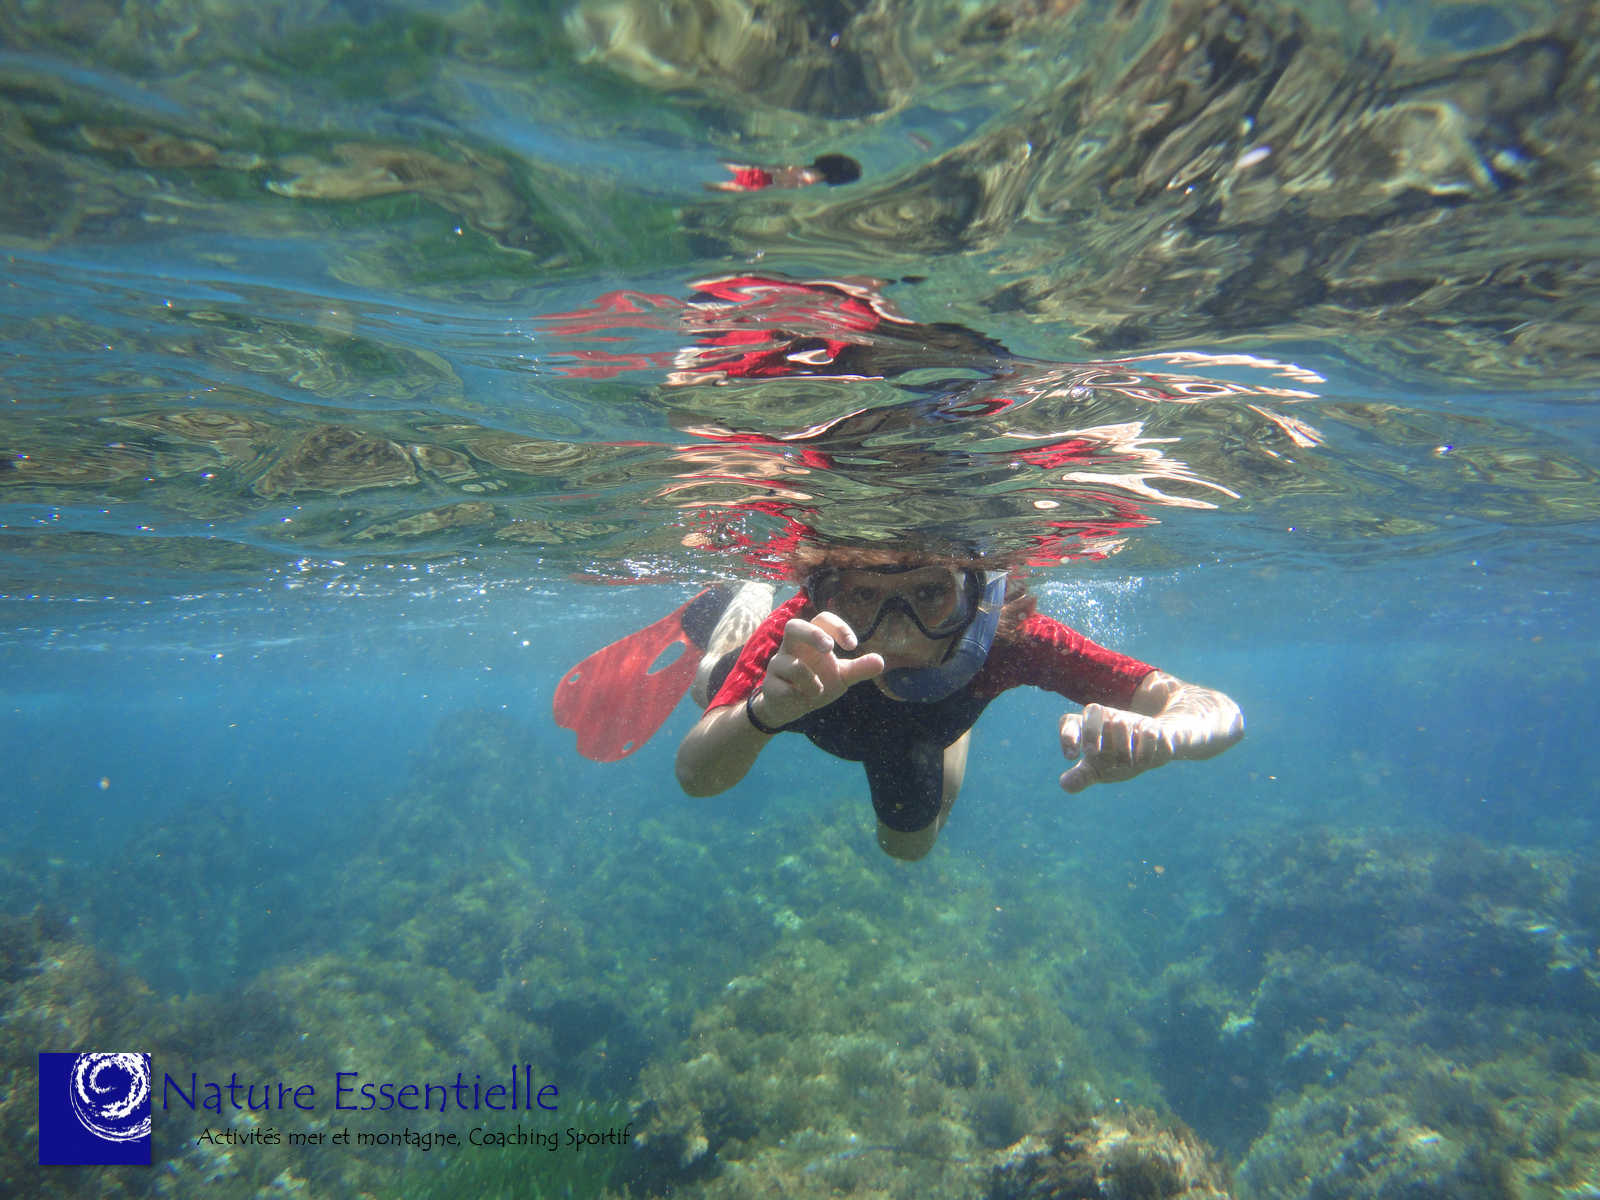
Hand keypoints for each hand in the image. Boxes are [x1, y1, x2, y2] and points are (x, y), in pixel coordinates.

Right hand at [753, 611, 883, 726]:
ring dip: (811, 681)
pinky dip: (797, 697)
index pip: (822, 620)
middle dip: (812, 635)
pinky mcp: (769, 685)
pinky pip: (783, 689)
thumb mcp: (841, 677)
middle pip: (793, 626)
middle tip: (829, 648)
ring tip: (818, 691)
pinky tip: (799, 700)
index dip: (838, 626)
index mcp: (810, 640)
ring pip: (792, 665)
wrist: (789, 708)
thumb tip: (881, 661)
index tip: (853, 645)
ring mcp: (777, 665)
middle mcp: (791, 647)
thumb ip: (858, 669)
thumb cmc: (816, 683)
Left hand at [1059, 703, 1175, 793]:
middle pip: (1093, 710)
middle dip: (1091, 732)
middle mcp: (1106, 718)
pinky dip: (1144, 749)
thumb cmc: (1116, 758)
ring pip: (1120, 722)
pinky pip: (1148, 732)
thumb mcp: (1098, 769)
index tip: (1071, 756)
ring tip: (1125, 763)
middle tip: (1092, 753)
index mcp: (1087, 727)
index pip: (1070, 722)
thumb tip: (1065, 785)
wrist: (1151, 749)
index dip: (1068, 736)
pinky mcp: (1151, 726)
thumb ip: (1081, 776)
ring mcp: (1129, 719)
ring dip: (1120, 747)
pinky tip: (1141, 763)